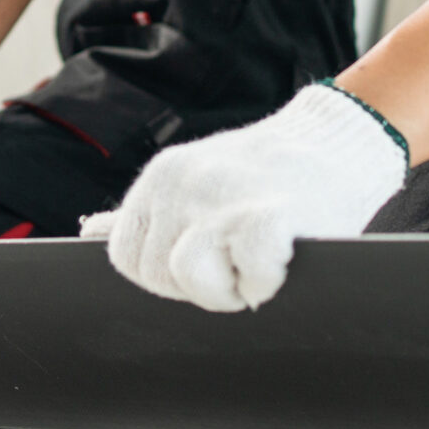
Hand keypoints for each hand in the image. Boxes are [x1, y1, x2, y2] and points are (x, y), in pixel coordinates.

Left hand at [81, 85, 405, 311]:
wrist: (337, 140)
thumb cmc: (269, 175)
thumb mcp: (194, 180)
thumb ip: (148, 213)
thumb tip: (91, 232)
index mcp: (159, 179)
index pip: (125, 257)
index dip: (163, 278)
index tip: (206, 262)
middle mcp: (180, 183)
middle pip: (156, 277)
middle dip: (198, 288)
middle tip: (238, 262)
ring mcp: (222, 196)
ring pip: (191, 279)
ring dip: (231, 288)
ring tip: (257, 262)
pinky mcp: (268, 213)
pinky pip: (250, 272)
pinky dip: (267, 279)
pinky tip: (282, 257)